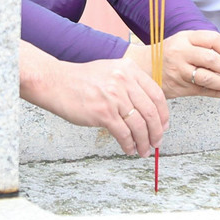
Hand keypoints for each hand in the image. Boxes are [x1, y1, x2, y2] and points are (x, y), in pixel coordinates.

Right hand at [18, 41, 168, 156]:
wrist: (55, 82)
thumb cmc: (80, 80)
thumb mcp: (110, 71)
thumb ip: (130, 84)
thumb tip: (149, 109)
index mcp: (129, 69)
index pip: (157, 95)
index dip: (164, 115)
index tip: (164, 126)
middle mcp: (124, 81)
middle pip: (151, 112)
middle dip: (157, 132)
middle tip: (156, 142)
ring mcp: (114, 97)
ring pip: (140, 126)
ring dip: (144, 142)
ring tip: (143, 150)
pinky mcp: (104, 113)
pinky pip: (124, 134)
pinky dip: (129, 145)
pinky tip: (128, 149)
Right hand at [131, 31, 219, 125]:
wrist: (144, 68)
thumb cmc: (166, 55)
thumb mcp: (181, 41)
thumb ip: (202, 45)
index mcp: (184, 38)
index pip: (212, 39)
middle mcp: (181, 53)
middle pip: (212, 59)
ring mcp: (179, 71)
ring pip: (208, 77)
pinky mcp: (179, 87)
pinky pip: (203, 91)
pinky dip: (217, 93)